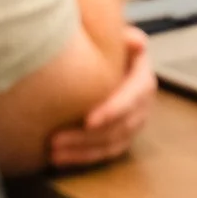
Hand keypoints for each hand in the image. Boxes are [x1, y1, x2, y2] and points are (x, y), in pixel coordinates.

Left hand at [47, 29, 152, 169]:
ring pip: (112, 143)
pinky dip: (83, 158)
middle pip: (122, 126)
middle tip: (56, 140)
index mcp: (143, 80)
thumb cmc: (109, 52)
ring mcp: (132, 124)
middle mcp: (142, 105)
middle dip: (89, 136)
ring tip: (53, 153)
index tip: (88, 120)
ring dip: (82, 150)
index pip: (134, 97)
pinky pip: (105, 153)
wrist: (105, 66)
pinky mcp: (119, 138)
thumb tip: (137, 43)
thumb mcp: (118, 40)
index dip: (114, 110)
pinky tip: (59, 159)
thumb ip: (125, 38)